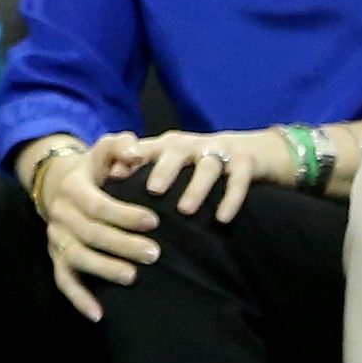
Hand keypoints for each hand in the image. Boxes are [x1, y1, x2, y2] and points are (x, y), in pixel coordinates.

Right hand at [25, 135, 159, 318]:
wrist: (58, 183)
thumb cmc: (95, 169)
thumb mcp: (105, 150)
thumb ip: (121, 146)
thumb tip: (135, 151)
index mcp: (73, 187)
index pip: (98, 204)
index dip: (125, 214)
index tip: (154, 222)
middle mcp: (60, 214)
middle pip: (90, 233)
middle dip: (122, 244)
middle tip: (154, 253)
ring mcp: (56, 238)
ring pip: (77, 258)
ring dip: (104, 269)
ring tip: (133, 277)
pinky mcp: (56, 257)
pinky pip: (63, 281)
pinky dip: (79, 299)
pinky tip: (99, 314)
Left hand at [98, 126, 270, 220]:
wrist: (251, 151)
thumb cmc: (198, 162)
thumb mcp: (171, 160)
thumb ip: (143, 165)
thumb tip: (110, 176)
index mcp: (170, 145)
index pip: (147, 147)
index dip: (130, 156)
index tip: (114, 174)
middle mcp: (193, 145)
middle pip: (177, 150)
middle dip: (164, 169)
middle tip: (153, 190)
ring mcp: (221, 151)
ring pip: (209, 165)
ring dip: (197, 186)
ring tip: (186, 210)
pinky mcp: (246, 162)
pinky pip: (239, 178)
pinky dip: (231, 197)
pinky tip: (222, 217)